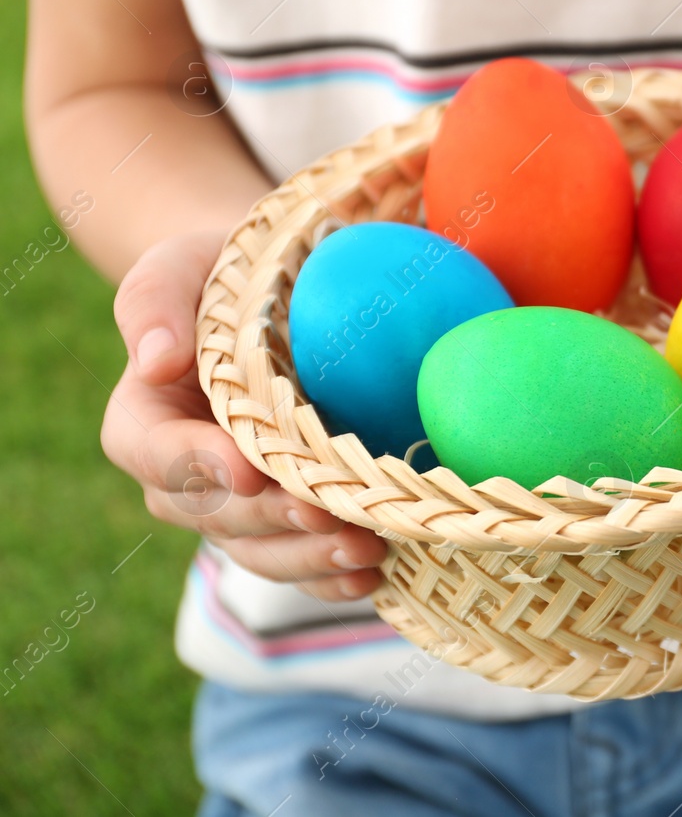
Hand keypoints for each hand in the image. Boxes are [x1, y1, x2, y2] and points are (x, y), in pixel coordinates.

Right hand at [100, 231, 387, 600]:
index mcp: (143, 420)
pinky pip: (300, 561)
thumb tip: (155, 360)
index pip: (152, 454)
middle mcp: (183, 476)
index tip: (251, 471)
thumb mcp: (177, 266)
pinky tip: (376, 575)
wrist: (278, 294)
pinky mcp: (287, 518)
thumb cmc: (221, 275)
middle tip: (329, 515)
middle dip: (273, 521)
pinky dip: (334, 576)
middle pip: (215, 516)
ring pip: (260, 551)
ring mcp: (237, 505)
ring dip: (310, 559)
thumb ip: (152, 302)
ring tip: (366, 551)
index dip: (197, 468)